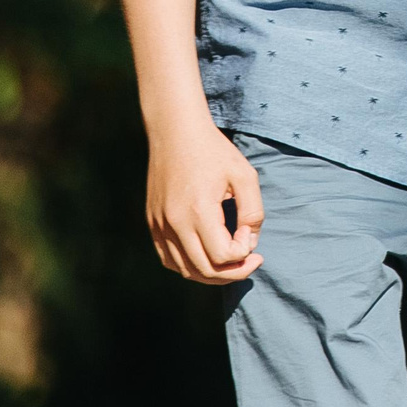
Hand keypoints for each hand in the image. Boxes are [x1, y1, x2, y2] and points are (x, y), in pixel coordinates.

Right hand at [145, 117, 265, 283]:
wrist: (175, 132)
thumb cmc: (214, 151)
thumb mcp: (244, 175)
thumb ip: (253, 212)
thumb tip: (249, 243)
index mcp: (198, 211)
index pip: (223, 255)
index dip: (244, 252)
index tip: (249, 232)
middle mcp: (174, 223)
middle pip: (205, 270)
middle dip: (234, 272)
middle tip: (252, 260)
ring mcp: (159, 226)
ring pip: (185, 270)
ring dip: (212, 274)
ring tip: (233, 262)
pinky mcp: (152, 224)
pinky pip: (169, 259)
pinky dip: (190, 266)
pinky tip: (207, 256)